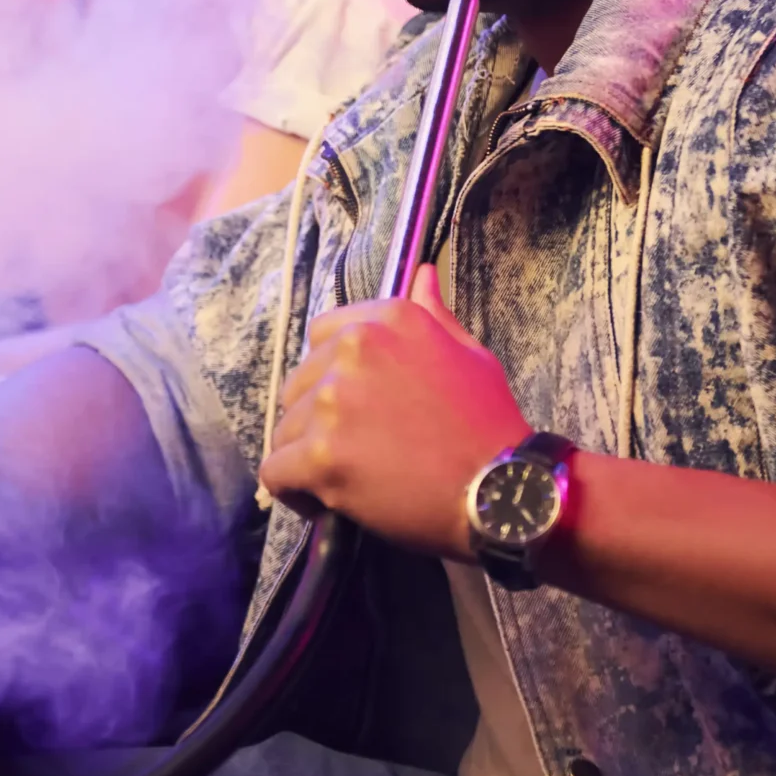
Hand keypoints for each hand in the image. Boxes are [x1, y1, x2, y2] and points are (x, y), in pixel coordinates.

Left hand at [256, 264, 528, 556]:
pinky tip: (324, 501)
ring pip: (283, 430)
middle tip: (359, 449)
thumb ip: (433, 316)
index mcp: (386, 321)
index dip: (331, 373)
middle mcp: (352, 351)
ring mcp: (331, 402)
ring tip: (349, 478)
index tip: (356, 403)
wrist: (502, 492)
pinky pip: (274, 473)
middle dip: (317, 418)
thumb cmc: (488, 426)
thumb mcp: (469, 355)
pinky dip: (293, 492)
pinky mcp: (319, 454)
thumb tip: (422, 274)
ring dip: (306, 457)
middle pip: (297, 385)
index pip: (321, 335)